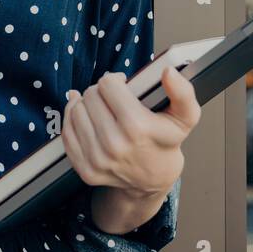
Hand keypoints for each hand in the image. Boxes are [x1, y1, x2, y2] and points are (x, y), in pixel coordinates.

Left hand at [61, 64, 200, 198]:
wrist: (154, 179)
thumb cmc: (167, 142)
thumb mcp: (185, 117)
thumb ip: (182, 92)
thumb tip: (168, 72)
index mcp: (136, 127)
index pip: (107, 84)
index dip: (115, 80)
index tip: (123, 85)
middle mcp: (114, 145)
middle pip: (90, 95)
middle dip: (100, 91)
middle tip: (112, 99)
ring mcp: (97, 159)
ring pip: (75, 111)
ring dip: (86, 105)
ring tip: (101, 109)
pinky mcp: (85, 169)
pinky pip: (67, 132)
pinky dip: (73, 120)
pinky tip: (87, 118)